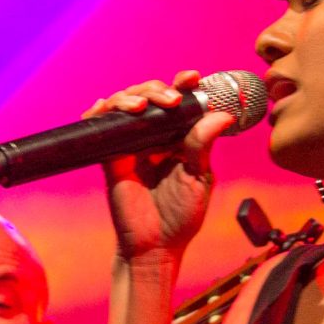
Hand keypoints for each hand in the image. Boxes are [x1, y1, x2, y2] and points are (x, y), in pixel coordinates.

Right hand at [88, 70, 239, 265]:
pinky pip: (101, 126)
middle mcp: (154, 136)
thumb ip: (203, 144)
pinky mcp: (110, 156)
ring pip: (126, 104)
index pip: (181, 102)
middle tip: (171, 99)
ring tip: (144, 106)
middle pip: (151, 95)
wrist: (155, 246)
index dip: (184, 84)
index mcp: (179, 138)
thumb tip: (222, 114)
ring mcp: (131, 144)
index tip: (192, 77)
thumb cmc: (180, 216)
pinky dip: (100, 111)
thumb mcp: (199, 177)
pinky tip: (106, 106)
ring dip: (132, 96)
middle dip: (158, 88)